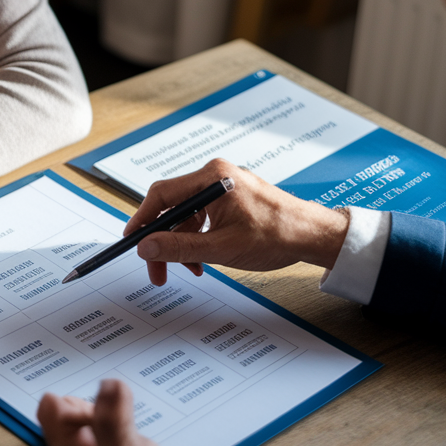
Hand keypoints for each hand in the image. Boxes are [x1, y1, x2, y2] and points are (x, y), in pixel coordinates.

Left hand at [39, 379, 195, 445]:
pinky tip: (134, 426)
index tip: (93, 406)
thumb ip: (113, 421)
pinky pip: (115, 437)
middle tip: (109, 406)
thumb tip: (109, 384)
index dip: (68, 402)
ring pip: (94, 427)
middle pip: (71, 418)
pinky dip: (121, 424)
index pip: (52, 414)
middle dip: (86, 404)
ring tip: (118, 403)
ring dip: (104, 412)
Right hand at [125, 159, 349, 284]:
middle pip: (172, 207)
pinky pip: (203, 218)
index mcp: (212, 178)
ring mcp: (224, 187)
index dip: (143, 219)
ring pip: (187, 217)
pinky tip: (203, 260)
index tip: (132, 240)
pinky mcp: (232, 199)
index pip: (161, 195)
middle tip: (157, 268)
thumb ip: (179, 248)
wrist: (313, 236)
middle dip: (164, 240)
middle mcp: (216, 176)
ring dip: (183, 244)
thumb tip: (147, 246)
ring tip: (190, 269)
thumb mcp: (221, 248)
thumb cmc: (277, 235)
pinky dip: (198, 240)